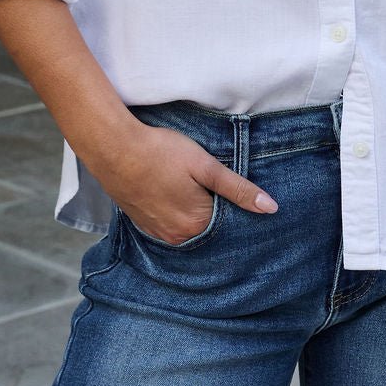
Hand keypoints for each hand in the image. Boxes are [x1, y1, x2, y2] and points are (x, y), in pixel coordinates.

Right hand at [103, 120, 278, 244]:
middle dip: (216, 209)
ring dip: (195, 211)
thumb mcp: (206, 166)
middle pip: (209, 227)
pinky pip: (169, 224)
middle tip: (211, 184)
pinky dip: (176, 212)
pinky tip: (174, 192)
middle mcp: (178, 237)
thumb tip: (271, 208)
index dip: (235, 205)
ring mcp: (158, 232)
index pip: (230, 224)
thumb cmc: (161, 152)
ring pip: (188, 226)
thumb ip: (238, 189)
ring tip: (192, 186)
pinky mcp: (143, 223)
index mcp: (197, 226)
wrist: (114, 148)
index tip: (233, 188)